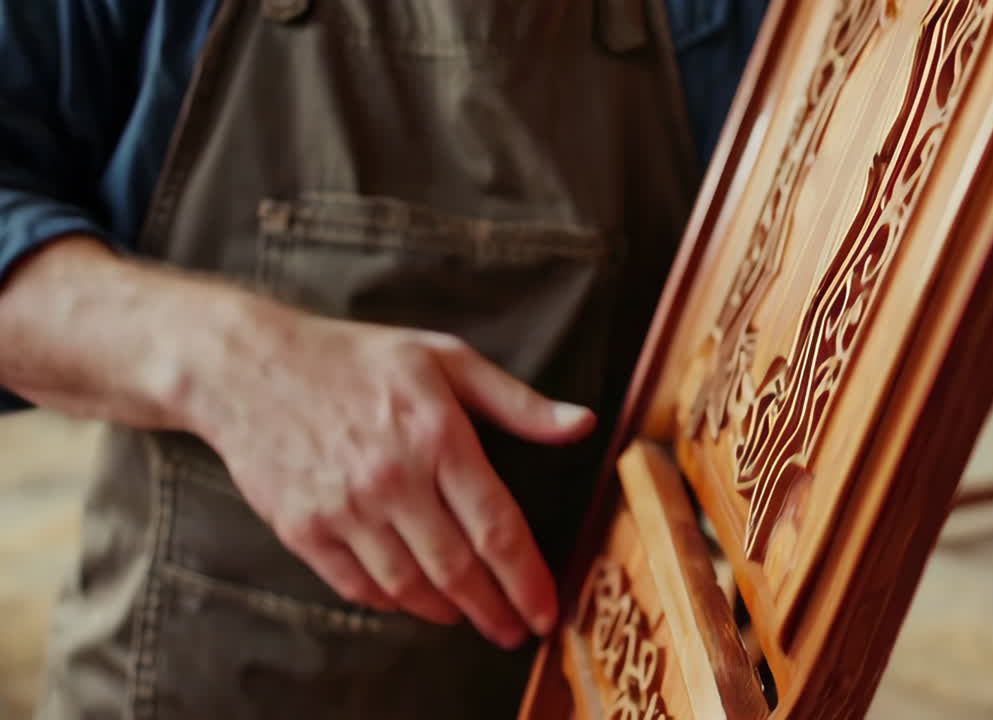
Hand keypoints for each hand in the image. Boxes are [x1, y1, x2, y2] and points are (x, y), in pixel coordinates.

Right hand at [193, 309, 594, 648]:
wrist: (248, 366)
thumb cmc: (357, 358)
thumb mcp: (446, 358)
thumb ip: (518, 402)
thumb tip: (582, 425)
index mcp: (437, 435)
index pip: (497, 527)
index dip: (528, 579)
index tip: (546, 611)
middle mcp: (393, 478)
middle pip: (458, 570)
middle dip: (495, 611)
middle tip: (515, 631)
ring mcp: (344, 508)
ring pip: (410, 586)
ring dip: (448, 613)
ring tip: (470, 618)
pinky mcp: (304, 529)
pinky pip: (359, 586)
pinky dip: (393, 603)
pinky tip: (414, 601)